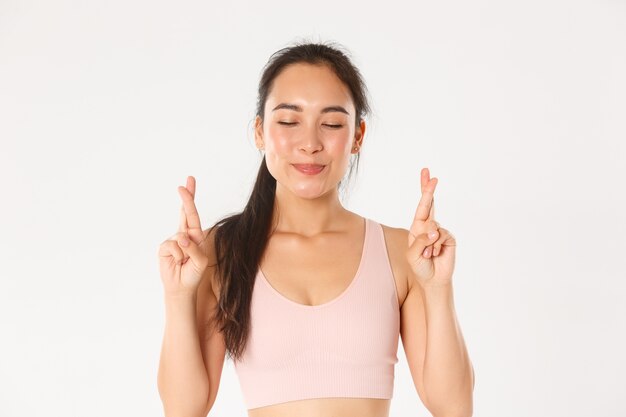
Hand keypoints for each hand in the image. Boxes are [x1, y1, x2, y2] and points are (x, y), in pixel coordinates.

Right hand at [158, 176, 209, 295]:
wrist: (181, 287)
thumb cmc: (193, 273)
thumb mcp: (201, 261)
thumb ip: (194, 248)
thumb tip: (182, 237)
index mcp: (195, 235)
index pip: (193, 214)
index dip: (190, 198)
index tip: (189, 182)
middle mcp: (184, 234)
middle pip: (185, 213)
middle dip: (186, 198)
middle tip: (184, 184)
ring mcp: (173, 240)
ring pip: (182, 237)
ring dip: (186, 252)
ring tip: (185, 262)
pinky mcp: (164, 248)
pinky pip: (173, 246)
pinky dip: (178, 256)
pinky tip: (177, 262)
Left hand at [407, 168, 456, 287]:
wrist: (433, 280)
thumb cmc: (420, 267)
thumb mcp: (412, 254)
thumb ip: (420, 240)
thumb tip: (434, 230)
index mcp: (417, 227)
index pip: (422, 206)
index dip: (425, 190)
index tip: (427, 174)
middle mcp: (429, 227)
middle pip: (430, 204)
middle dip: (428, 190)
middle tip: (432, 176)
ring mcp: (440, 232)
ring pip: (432, 227)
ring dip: (427, 243)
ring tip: (428, 254)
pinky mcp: (449, 238)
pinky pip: (441, 235)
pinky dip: (436, 246)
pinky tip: (436, 254)